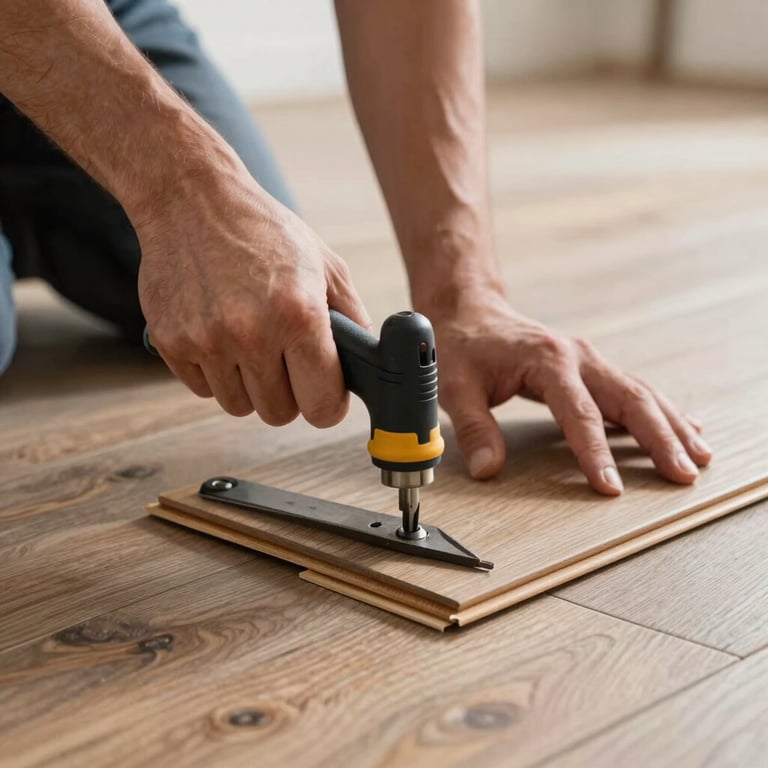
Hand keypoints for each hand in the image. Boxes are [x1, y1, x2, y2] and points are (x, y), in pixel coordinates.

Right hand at [136, 162, 370, 425]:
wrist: (191, 198)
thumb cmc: (264, 231)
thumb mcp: (326, 265)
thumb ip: (353, 319)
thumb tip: (367, 366)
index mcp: (298, 314)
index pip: (322, 405)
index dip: (327, 404)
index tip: (324, 393)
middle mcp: (251, 333)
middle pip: (279, 413)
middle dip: (287, 393)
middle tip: (284, 359)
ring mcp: (207, 340)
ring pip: (239, 405)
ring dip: (249, 384)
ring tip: (249, 341)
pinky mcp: (171, 342)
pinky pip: (203, 389)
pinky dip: (215, 371)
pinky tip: (219, 333)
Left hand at [429, 292, 712, 493]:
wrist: (471, 312)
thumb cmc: (463, 346)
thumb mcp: (456, 386)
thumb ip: (474, 428)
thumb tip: (488, 469)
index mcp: (547, 359)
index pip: (579, 412)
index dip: (595, 452)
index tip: (610, 486)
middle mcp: (577, 356)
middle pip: (629, 398)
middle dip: (659, 438)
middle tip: (683, 473)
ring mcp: (588, 360)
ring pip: (640, 393)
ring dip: (671, 425)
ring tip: (698, 458)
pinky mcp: (590, 368)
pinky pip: (633, 390)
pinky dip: (660, 412)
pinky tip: (684, 430)